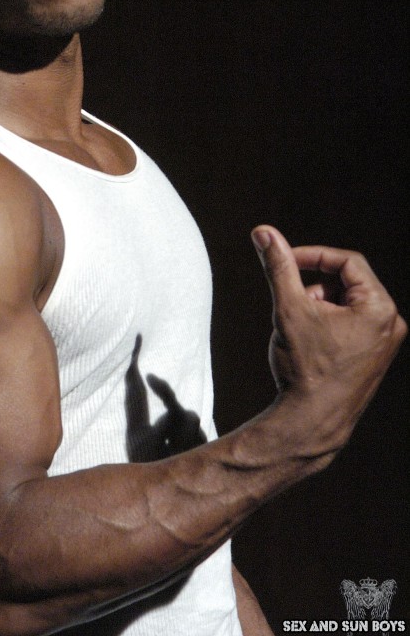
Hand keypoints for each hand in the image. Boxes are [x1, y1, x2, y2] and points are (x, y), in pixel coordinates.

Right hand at [251, 225, 405, 454]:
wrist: (312, 422)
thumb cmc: (305, 367)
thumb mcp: (289, 307)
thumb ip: (278, 266)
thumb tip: (263, 232)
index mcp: (380, 307)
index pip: (346, 261)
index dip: (312, 256)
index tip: (284, 261)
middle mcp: (391, 323)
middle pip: (346, 282)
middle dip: (313, 287)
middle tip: (290, 302)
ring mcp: (385, 342)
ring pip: (346, 302)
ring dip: (318, 305)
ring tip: (298, 329)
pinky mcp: (375, 356)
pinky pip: (351, 323)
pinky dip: (327, 322)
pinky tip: (309, 344)